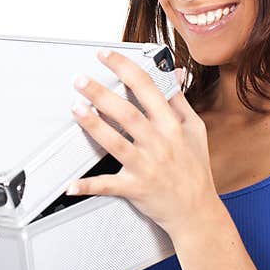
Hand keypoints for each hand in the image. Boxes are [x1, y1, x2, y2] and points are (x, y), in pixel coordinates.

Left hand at [66, 49, 218, 241]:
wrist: (198, 212)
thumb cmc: (196, 171)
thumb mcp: (195, 131)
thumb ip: (181, 102)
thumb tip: (175, 75)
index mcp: (172, 125)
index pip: (147, 88)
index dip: (125, 68)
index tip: (106, 56)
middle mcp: (159, 143)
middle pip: (127, 113)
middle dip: (101, 93)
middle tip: (81, 80)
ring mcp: (146, 166)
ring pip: (116, 142)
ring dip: (93, 125)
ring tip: (76, 109)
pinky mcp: (135, 188)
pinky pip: (108, 186)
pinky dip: (88, 186)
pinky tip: (71, 184)